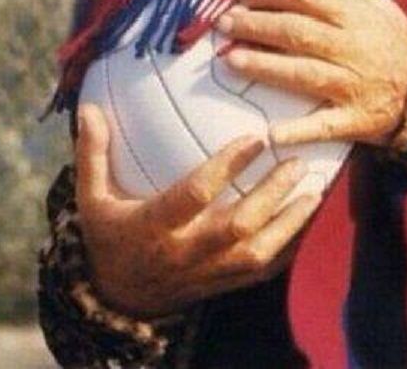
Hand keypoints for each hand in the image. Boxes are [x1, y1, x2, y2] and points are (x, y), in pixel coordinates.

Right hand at [75, 103, 320, 318]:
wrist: (119, 299)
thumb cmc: (110, 235)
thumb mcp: (92, 198)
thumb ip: (94, 154)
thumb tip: (89, 108)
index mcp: (155, 226)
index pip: (195, 194)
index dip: (226, 167)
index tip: (255, 137)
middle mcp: (186, 252)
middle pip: (238, 226)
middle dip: (271, 194)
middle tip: (298, 160)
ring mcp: (209, 272)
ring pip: (259, 252)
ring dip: (291, 221)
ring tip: (316, 187)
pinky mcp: (226, 284)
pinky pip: (266, 270)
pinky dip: (293, 244)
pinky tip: (312, 216)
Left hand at [216, 0, 406, 146]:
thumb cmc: (395, 41)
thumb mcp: (378, 4)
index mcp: (355, 17)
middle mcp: (352, 48)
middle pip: (298, 32)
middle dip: (258, 25)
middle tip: (224, 23)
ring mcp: (352, 85)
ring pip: (305, 73)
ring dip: (267, 66)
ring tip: (232, 60)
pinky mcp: (355, 119)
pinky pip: (326, 125)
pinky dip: (300, 129)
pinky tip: (272, 133)